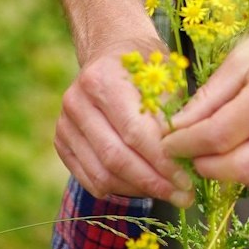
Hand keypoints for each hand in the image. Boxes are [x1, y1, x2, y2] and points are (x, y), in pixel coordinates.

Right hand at [55, 38, 193, 206]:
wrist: (110, 52)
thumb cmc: (145, 65)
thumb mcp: (165, 75)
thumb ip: (173, 114)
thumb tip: (186, 159)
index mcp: (102, 78)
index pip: (134, 132)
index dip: (162, 161)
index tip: (188, 180)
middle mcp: (76, 101)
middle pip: (116, 157)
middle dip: (153, 182)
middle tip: (182, 196)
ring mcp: (64, 123)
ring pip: (102, 174)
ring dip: (138, 190)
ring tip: (166, 192)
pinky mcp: (61, 142)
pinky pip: (91, 179)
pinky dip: (120, 189)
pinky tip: (143, 185)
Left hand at [161, 0, 248, 196]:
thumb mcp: (244, 53)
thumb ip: (211, 94)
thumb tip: (179, 126)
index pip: (219, 135)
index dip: (187, 145)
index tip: (170, 144)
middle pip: (242, 169)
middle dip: (208, 168)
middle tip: (193, 156)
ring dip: (238, 178)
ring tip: (225, 157)